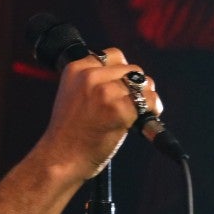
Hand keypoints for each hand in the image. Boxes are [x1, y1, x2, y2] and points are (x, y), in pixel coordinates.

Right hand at [36, 47, 162, 180]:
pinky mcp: (119, 109)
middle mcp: (89, 76)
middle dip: (135, 85)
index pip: (113, 55)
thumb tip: (127, 76)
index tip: (120, 87)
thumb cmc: (69, 132)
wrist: (61, 157)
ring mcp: (104, 92)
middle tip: (131, 103)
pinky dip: (152, 111)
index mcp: (76, 69)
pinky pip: (149, 101)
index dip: (121, 71)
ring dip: (145, 97)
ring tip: (136, 113)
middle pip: (132, 68)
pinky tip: (141, 121)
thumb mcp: (72, 94)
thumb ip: (92, 81)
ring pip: (143, 83)